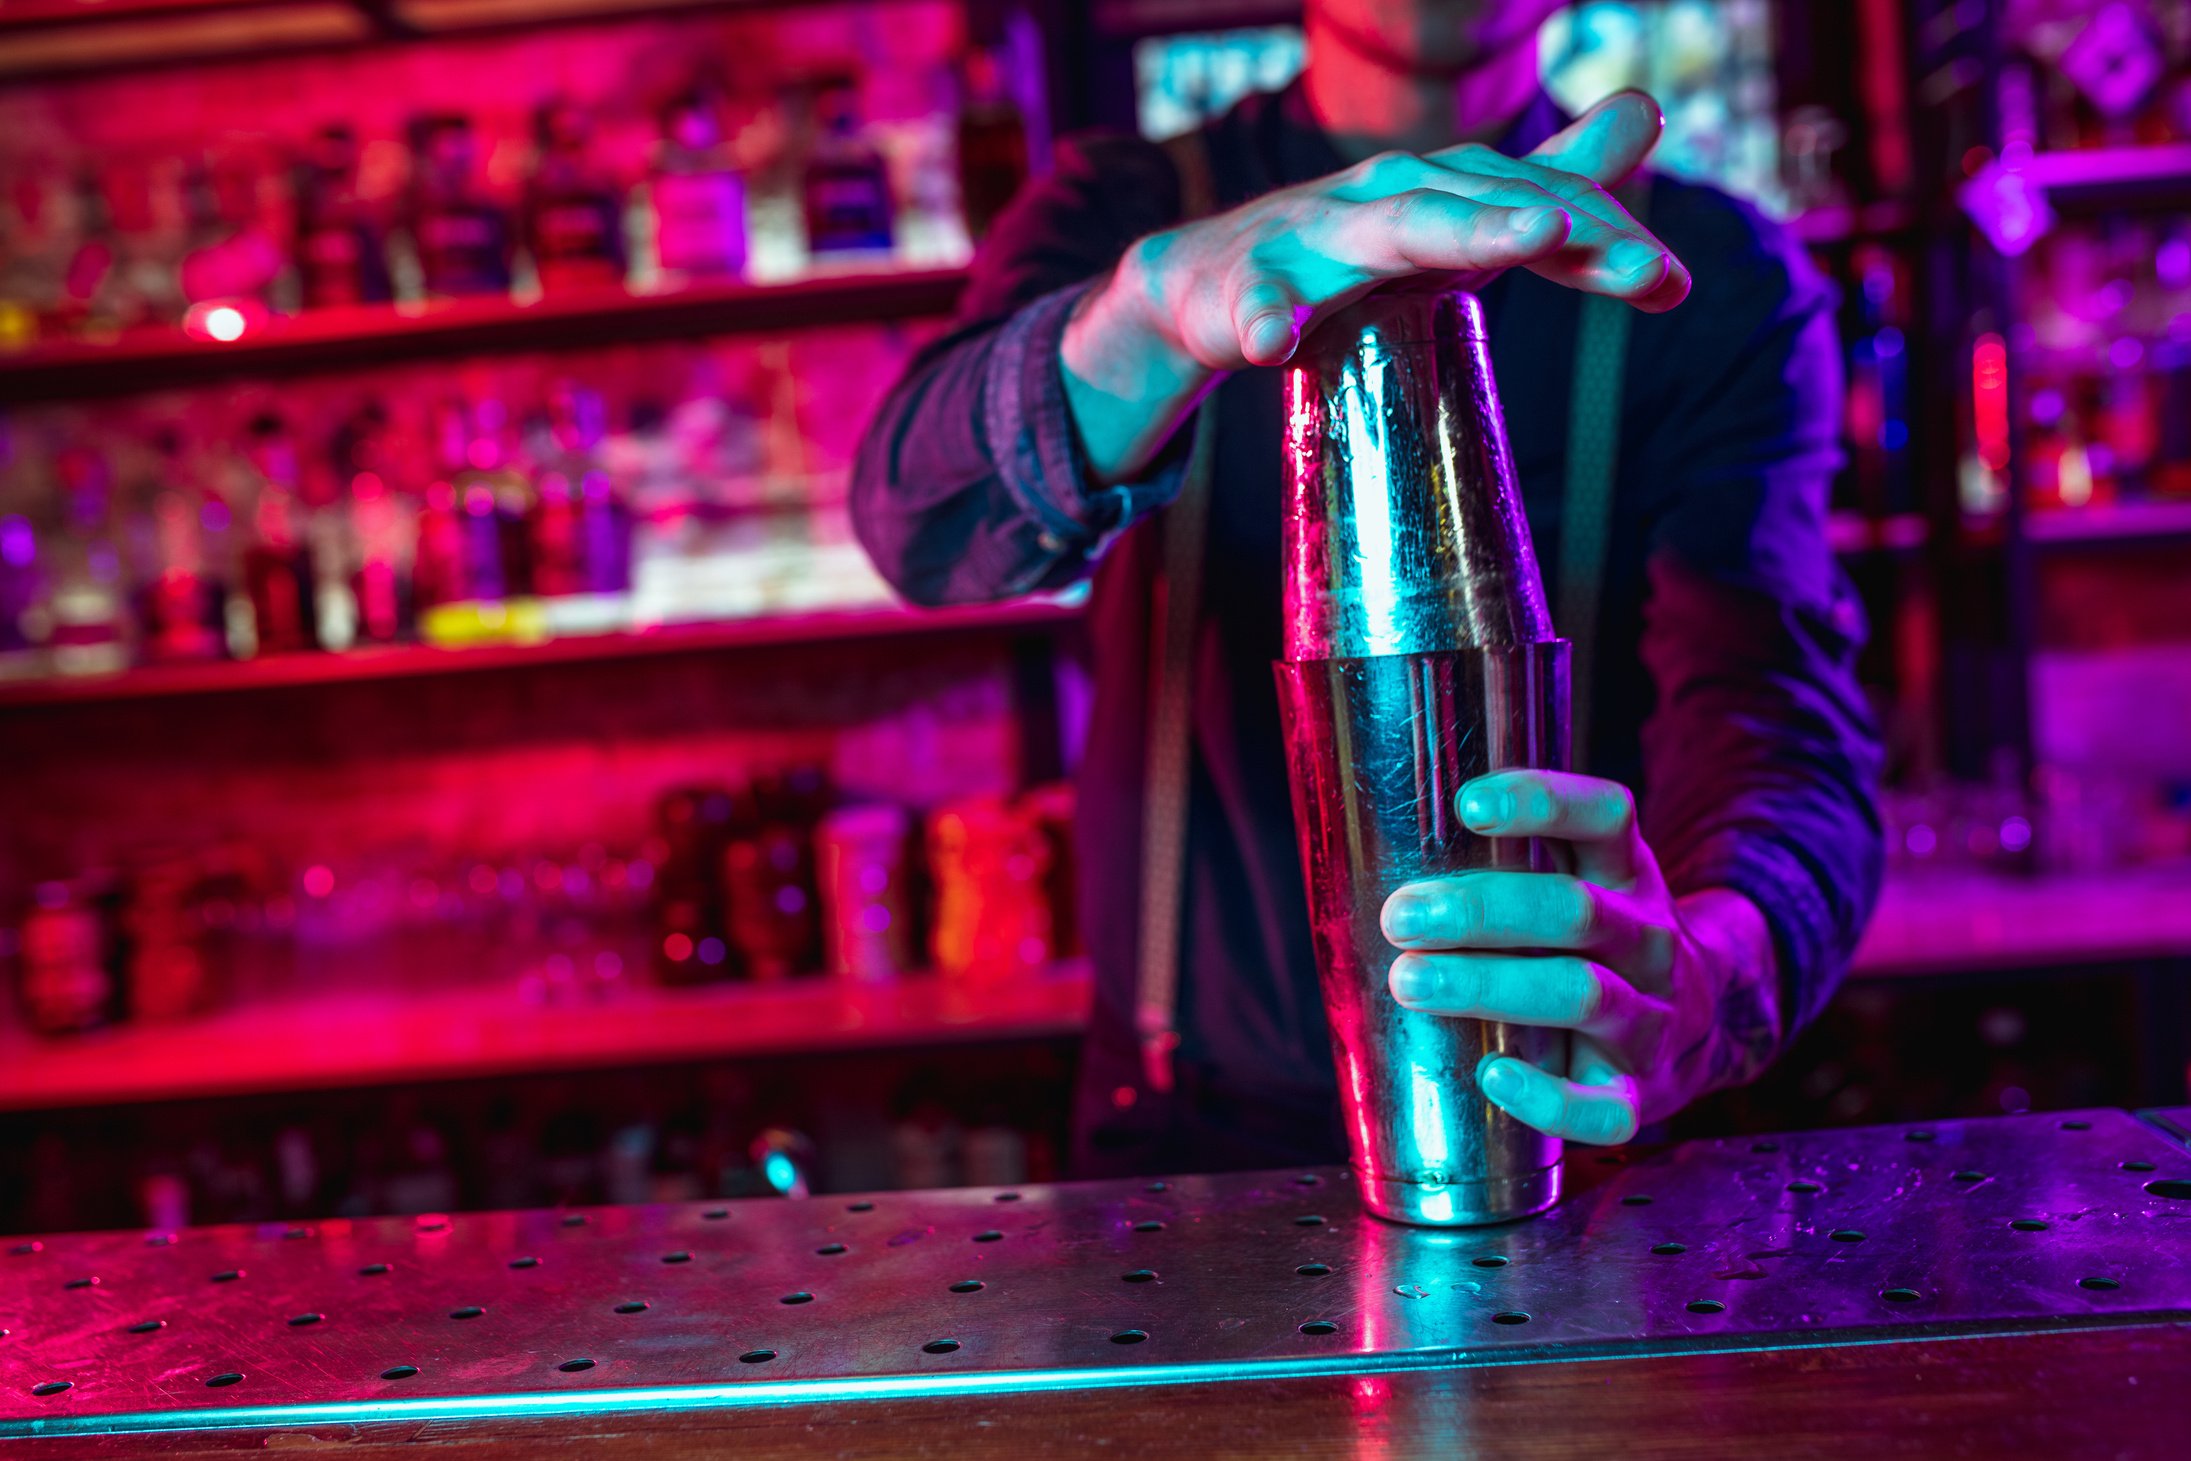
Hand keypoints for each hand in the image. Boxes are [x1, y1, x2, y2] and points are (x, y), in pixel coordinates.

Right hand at [1062, 91, 1690, 482]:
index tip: (1672, 283)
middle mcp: (1387, 197)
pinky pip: (1256, 305)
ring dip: (1459, 232)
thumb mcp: (1453, 216)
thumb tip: (1648, 110)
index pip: (1535, 204)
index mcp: (1442, 189)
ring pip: (1390, 231)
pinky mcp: (1247, 288)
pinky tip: (1274, 343)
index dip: (1605, 238)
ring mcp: (1314, 239)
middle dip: (1559, 221)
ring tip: (1529, 235)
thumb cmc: (1344, 253)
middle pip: (1482, 206)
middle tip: (1639, 260)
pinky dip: (1265, 318)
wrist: (1202, 284)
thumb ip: (1553, 177)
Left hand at [1378, 770, 1781, 1144]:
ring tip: (1409, 981)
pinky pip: (1606, 1109)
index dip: (1542, 801)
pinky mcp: (1641, 1092)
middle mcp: (1648, 938)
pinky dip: (1549, 1098)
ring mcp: (1650, 1016)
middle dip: (1482, 910)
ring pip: (1583, 994)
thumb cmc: (1598, 942)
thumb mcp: (1583, 879)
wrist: (1708, 1024)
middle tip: (1401, 916)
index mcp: (1627, 873)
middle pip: (1575, 911)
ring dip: (1490, 986)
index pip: (1605, 817)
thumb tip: (1374, 839)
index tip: (1467, 804)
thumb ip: (1509, 859)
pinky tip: (1492, 1077)